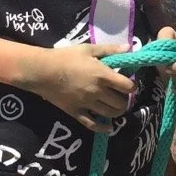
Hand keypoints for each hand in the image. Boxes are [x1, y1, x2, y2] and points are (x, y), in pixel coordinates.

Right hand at [17, 43, 135, 133]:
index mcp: (103, 75)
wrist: (42, 71)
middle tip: (121, 95)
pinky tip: (107, 127)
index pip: (128, 86)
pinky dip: (102, 127)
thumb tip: (129, 48)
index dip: (132, 86)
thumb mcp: (88, 49)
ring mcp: (87, 104)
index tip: (128, 84)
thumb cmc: (66, 57)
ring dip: (116, 111)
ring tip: (114, 106)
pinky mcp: (77, 112)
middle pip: (121, 102)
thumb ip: (110, 50)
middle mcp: (98, 92)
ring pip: (110, 114)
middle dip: (124, 99)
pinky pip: (92, 125)